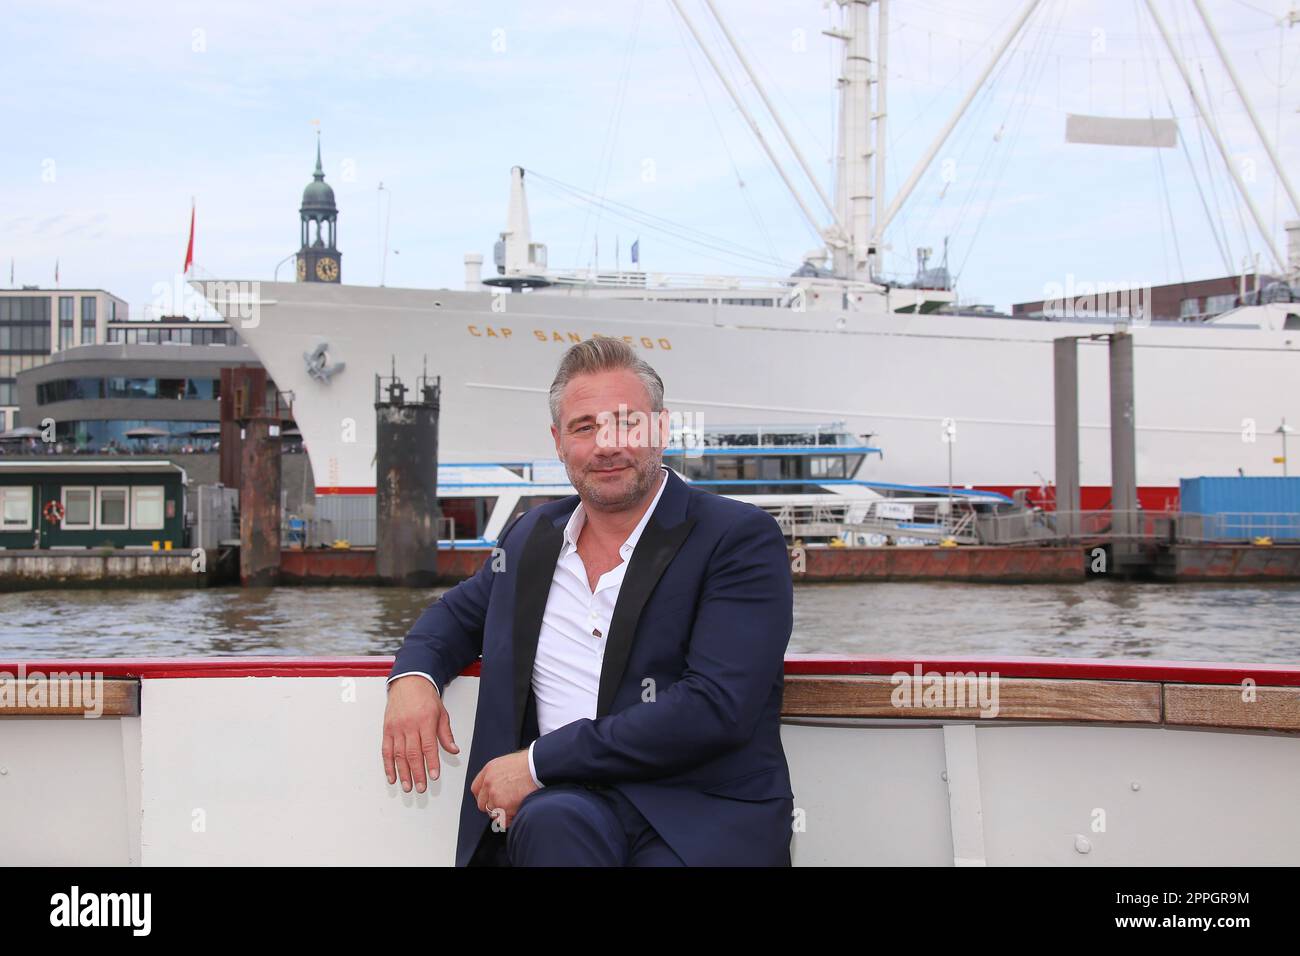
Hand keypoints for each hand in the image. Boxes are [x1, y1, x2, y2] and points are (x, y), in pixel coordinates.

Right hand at [382, 675, 458, 792]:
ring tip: (408, 787)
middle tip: (421, 788)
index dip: (432, 763)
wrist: (408, 682)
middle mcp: (409, 725)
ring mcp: (396, 728)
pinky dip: (388, 765)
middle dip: (417, 773)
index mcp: (425, 721)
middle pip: (413, 754)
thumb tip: (454, 751)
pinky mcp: (387, 730)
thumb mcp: (442, 713)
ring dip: (403, 773)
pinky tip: (392, 777)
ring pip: (398, 755)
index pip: (429, 746)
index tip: (434, 776)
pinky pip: (386, 750)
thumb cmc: (426, 698)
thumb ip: (446, 734)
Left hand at [470, 750, 537, 829]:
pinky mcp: (504, 805)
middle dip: (494, 807)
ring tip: (515, 808)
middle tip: (506, 806)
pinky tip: (517, 813)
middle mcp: (489, 783)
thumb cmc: (530, 763)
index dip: (483, 797)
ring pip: (493, 813)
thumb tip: (499, 785)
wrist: (539, 766)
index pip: (476, 789)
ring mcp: (495, 795)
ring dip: (503, 813)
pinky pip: (503, 820)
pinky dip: (509, 820)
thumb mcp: (508, 763)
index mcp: (489, 770)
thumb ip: (498, 775)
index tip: (489, 800)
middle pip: (483, 804)